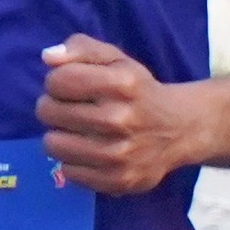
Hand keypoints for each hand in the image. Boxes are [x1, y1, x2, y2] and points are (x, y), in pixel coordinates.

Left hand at [38, 35, 213, 195]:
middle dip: (55, 107)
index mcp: (123, 83)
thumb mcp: (117, 60)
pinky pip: (67, 171)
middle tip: (75, 110)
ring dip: (61, 136)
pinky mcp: (116, 180)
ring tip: (80, 132)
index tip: (72, 86)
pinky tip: (93, 152)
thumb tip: (48, 57)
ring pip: (52, 144)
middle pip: (48, 111)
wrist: (181, 129)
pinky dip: (75, 161)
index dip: (58, 81)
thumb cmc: (139, 91)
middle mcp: (120, 119)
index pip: (58, 79)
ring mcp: (119, 154)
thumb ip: (82, 49)